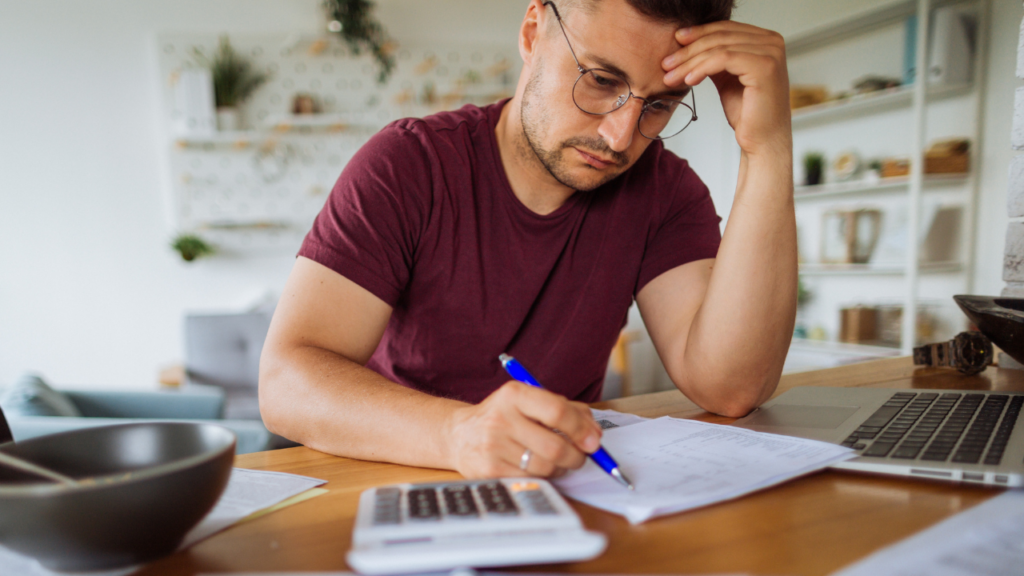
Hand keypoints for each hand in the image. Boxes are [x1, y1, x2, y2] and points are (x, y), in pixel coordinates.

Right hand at [446, 381, 601, 478]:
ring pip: (546, 467)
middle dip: (577, 456)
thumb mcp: (530, 401)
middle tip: (580, 456)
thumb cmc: (504, 416)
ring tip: (556, 460)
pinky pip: (531, 479)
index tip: (593, 441)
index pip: (557, 411)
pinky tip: (537, 467)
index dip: (581, 428)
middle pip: (555, 446)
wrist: (460, 434)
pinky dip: (543, 476)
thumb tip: (594, 433)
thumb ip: (566, 410)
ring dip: (560, 468)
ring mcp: (493, 446)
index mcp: (514, 394)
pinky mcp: (489, 470)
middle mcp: (501, 418)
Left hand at [662, 21, 790, 156]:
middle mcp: (772, 41)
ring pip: (719, 48)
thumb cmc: (748, 113)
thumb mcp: (727, 78)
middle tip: (666, 63)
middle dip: (688, 50)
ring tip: (671, 75)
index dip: (698, 33)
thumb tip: (689, 44)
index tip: (675, 42)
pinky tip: (688, 80)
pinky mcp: (764, 67)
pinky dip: (701, 68)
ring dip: (690, 62)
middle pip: (720, 36)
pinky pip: (724, 59)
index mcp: (766, 39)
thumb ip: (715, 58)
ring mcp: (771, 53)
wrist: (763, 141)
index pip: (725, 28)